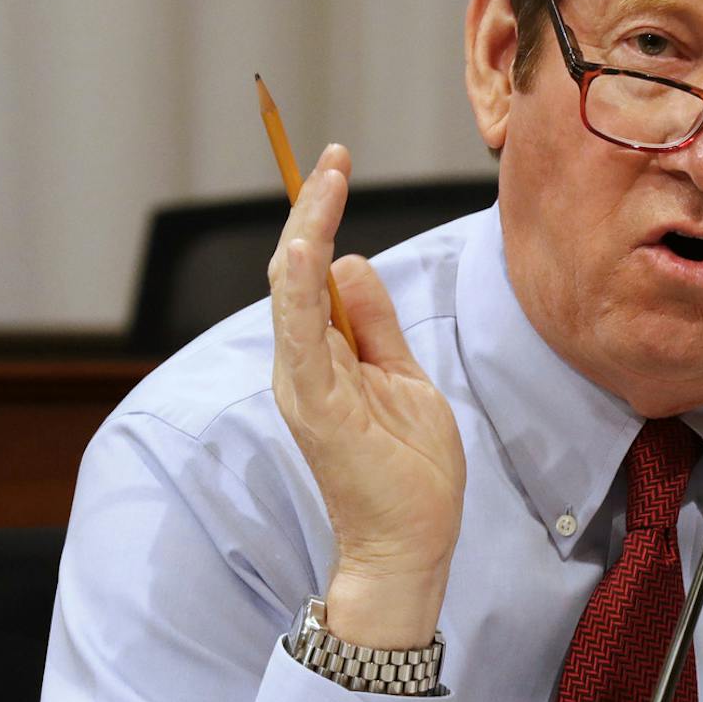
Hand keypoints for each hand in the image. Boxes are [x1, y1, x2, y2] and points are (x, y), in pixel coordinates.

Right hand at [270, 145, 465, 648]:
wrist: (411, 545)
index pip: (311, 273)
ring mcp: (305, 386)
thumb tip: (351, 262)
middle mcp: (302, 366)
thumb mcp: (402, 376)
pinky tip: (306, 250)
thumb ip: (374, 323)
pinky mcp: (317, 407)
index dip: (320, 217)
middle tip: (333, 156)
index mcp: (323, 357)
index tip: (336, 164)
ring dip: (306, 232)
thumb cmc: (409, 471)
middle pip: (294, 272)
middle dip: (312, 209)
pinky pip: (302, 338)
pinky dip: (298, 291)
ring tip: (322, 181)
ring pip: (291, 294)